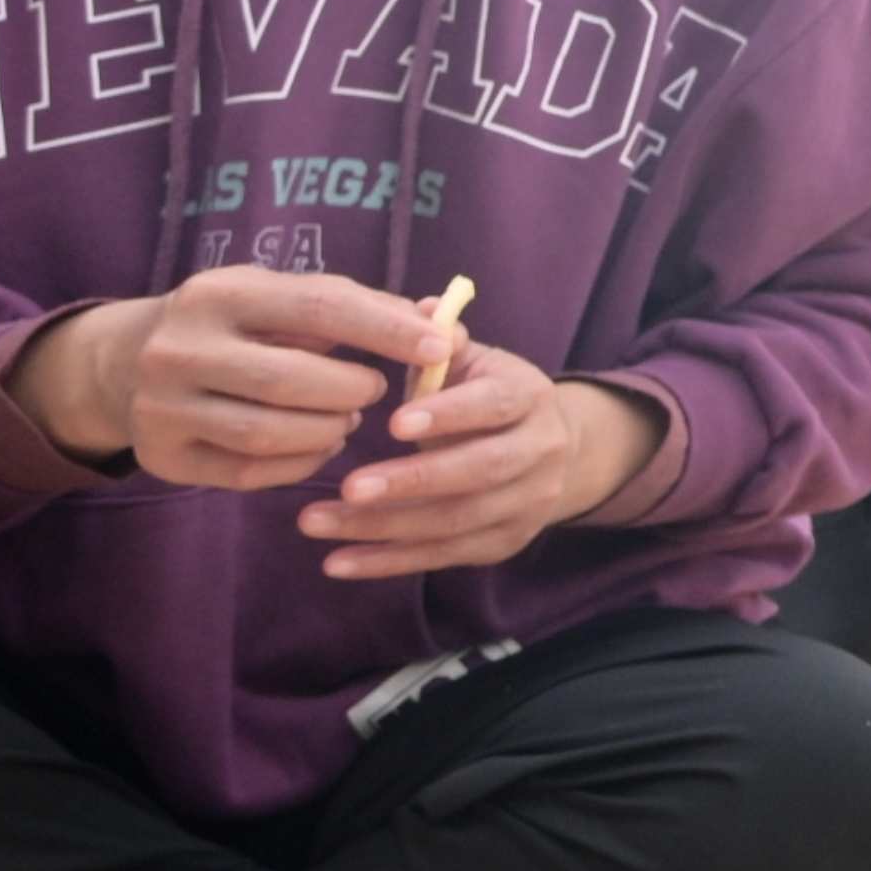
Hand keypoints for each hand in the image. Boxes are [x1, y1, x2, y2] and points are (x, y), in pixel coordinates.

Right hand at [21, 264, 455, 495]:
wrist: (126, 363)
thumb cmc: (237, 326)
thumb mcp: (283, 299)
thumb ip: (362, 308)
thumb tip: (445, 325)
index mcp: (218, 292)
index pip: (319, 306)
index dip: (386, 330)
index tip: (442, 347)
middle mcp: (179, 347)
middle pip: (293, 380)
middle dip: (353, 391)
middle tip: (376, 392)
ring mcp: (160, 405)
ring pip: (270, 434)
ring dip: (328, 431)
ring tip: (346, 418)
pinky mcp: (160, 455)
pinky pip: (248, 472)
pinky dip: (299, 463)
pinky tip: (315, 445)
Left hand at [306, 340, 666, 582]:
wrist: (557, 452)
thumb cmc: (489, 396)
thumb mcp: (476, 361)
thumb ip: (442, 340)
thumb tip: (421, 307)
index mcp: (530, 397)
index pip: (495, 406)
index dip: (449, 415)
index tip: (391, 423)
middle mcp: (540, 452)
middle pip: (480, 472)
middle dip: (412, 482)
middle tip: (348, 487)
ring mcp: (527, 504)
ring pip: (456, 522)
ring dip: (383, 527)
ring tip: (314, 522)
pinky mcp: (504, 543)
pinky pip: (443, 557)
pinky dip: (387, 562)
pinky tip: (335, 562)